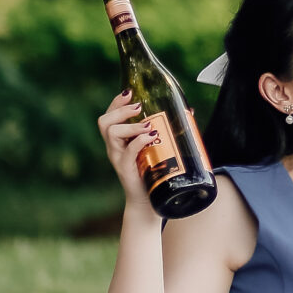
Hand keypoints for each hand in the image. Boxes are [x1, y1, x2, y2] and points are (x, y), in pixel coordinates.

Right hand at [98, 91, 160, 207]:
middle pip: (105, 121)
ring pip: (112, 133)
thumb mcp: (157, 147)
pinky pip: (126, 152)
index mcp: (119, 139)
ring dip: (131, 125)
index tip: (129, 92)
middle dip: (120, 110)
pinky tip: (151, 136)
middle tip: (138, 107)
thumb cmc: (154, 171)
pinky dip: (138, 141)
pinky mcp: (125, 169)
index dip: (116, 102)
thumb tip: (188, 110)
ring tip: (148, 125)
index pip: (109, 115)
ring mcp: (117, 158)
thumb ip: (168, 129)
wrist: (149, 200)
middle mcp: (114, 147)